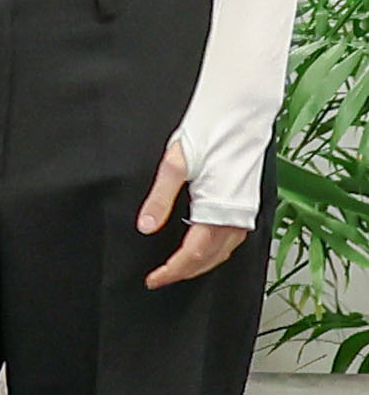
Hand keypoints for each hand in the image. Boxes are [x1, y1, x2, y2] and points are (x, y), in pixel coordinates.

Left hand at [141, 141, 251, 289]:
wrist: (241, 114)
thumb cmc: (211, 133)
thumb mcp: (175, 165)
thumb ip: (160, 199)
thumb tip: (146, 228)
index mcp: (219, 209)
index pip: (193, 254)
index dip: (172, 271)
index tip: (153, 280)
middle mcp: (237, 215)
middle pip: (210, 259)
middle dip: (184, 273)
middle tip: (160, 279)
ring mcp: (246, 210)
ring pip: (224, 252)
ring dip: (201, 265)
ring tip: (177, 269)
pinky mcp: (248, 203)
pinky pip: (233, 239)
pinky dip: (216, 251)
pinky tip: (202, 249)